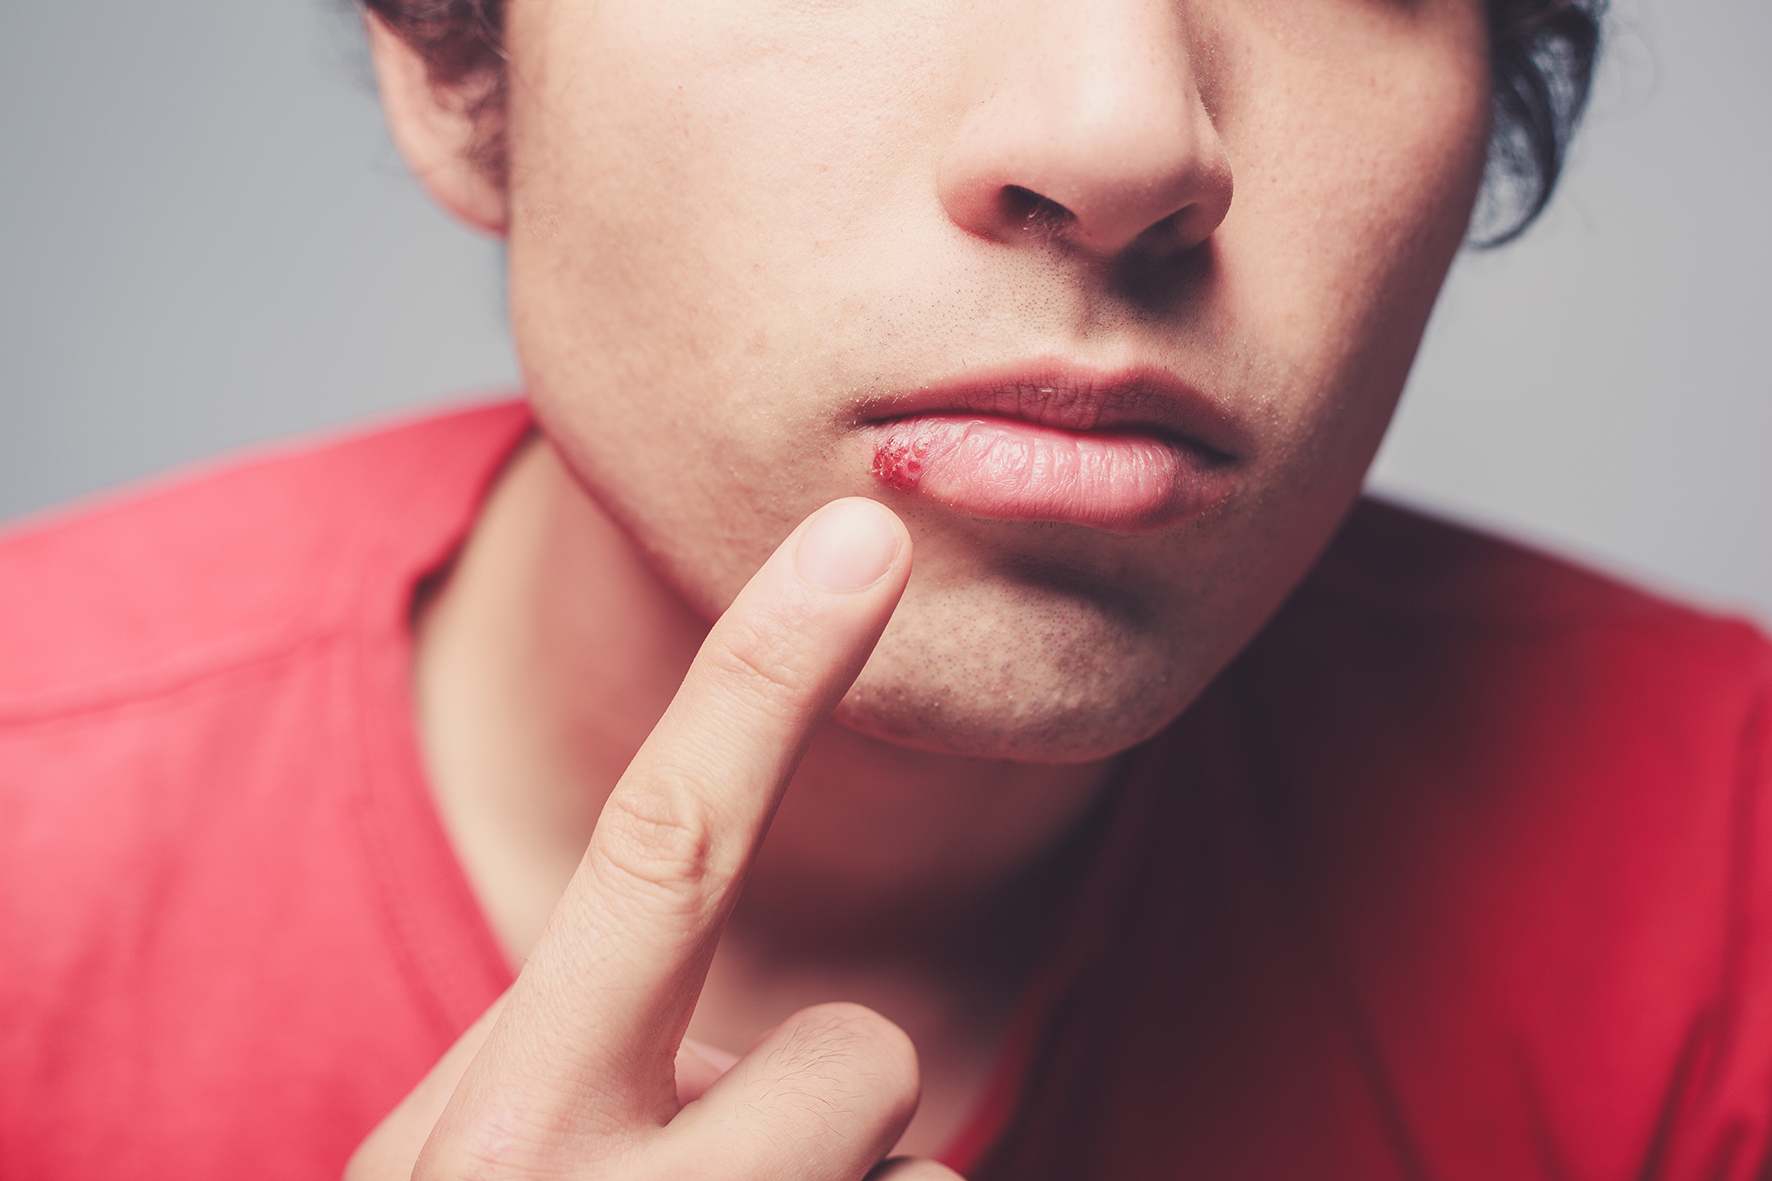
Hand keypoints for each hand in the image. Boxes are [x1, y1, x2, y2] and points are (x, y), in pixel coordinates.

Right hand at [346, 498, 965, 1180]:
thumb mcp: (467, 1156)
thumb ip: (573, 1042)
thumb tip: (744, 1033)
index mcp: (499, 1131)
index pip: (661, 851)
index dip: (766, 681)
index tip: (861, 540)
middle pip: (859, 1053)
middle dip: (838, 1081)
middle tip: (746, 1163)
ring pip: (910, 1169)